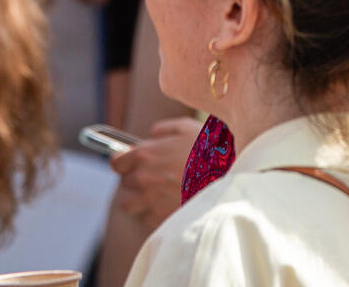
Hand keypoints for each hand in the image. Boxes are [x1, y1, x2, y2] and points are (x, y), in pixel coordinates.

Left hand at [108, 117, 202, 231]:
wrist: (232, 180)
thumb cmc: (210, 150)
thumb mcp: (186, 127)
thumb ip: (162, 130)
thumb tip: (150, 137)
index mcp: (145, 155)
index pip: (116, 163)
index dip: (125, 162)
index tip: (132, 163)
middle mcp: (144, 180)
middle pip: (125, 184)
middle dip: (137, 179)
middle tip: (157, 176)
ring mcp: (151, 202)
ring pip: (130, 205)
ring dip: (140, 199)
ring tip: (160, 193)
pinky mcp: (162, 220)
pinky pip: (147, 218)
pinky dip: (155, 212)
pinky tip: (171, 203)